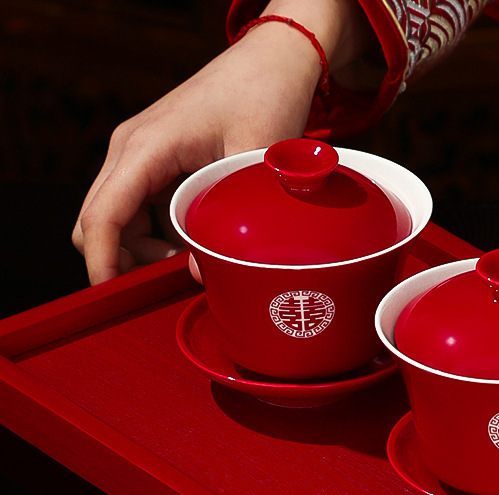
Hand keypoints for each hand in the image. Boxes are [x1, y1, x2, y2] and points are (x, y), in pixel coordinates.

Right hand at [73, 0, 370, 284]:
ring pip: (113, 219)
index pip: (103, 215)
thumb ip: (231, 219)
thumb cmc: (265, 98)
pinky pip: (135, 210)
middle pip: (95, 221)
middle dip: (122, 261)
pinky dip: (153, 235)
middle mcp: (130, 149)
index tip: (111, 295)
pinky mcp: (153, 161)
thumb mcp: (256, 160)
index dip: (102, 261)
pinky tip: (191, 241)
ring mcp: (138, 155)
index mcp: (147, 147)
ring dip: (141, 250)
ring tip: (190, 259)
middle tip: (171, 280)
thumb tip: (199, 275)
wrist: (270, 62)